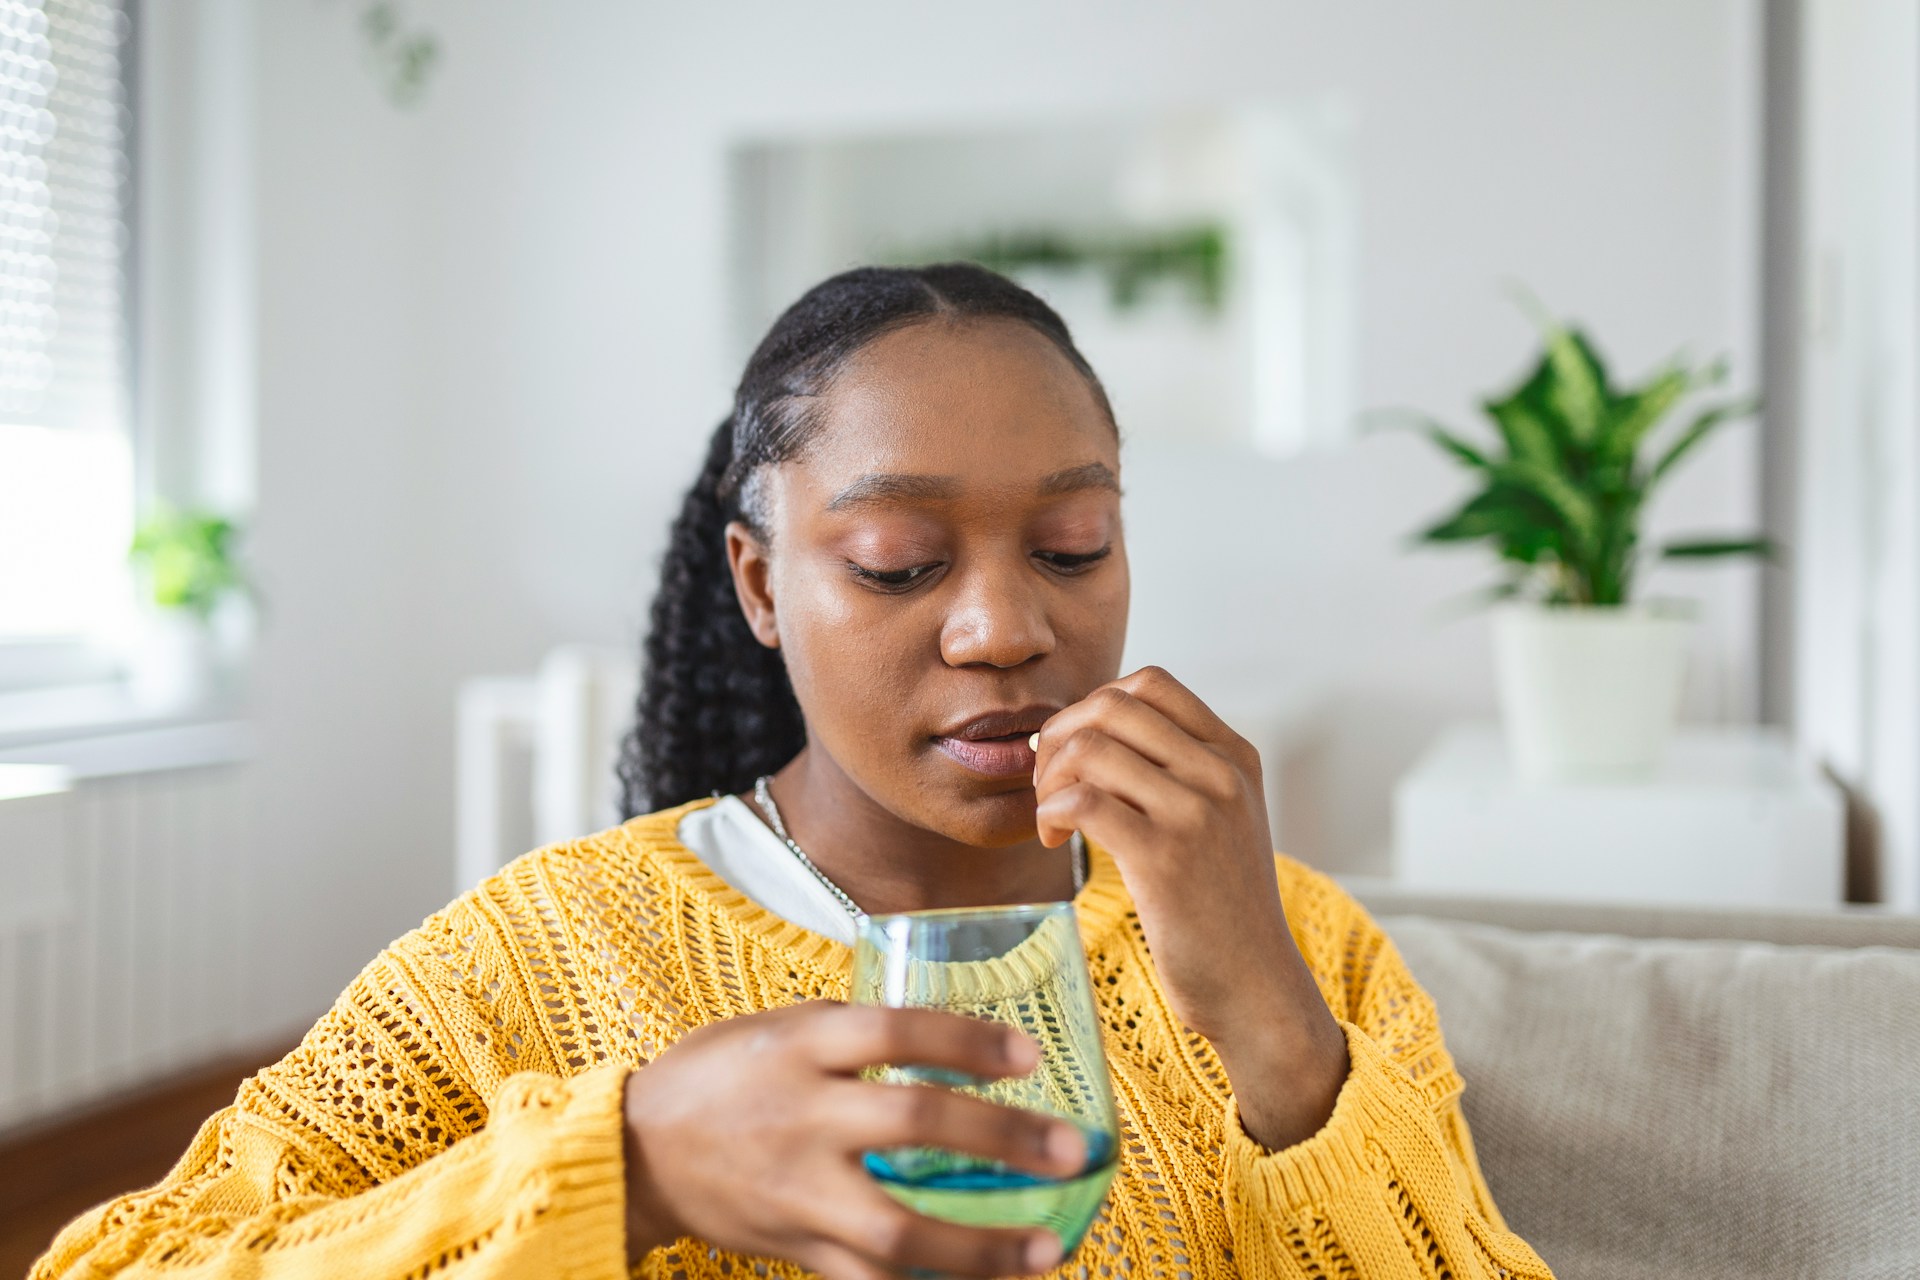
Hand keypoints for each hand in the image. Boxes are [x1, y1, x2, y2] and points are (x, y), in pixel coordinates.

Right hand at [622, 1001, 1087, 1277]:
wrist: (635, 1151)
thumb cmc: (719, 1076)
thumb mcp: (780, 1027)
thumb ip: (856, 1036)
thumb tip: (952, 1037)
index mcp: (801, 1045)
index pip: (896, 1031)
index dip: (966, 1042)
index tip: (1030, 1058)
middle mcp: (803, 1115)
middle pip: (912, 1124)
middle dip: (1001, 1140)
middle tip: (1073, 1151)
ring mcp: (798, 1190)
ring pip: (896, 1229)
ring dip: (981, 1247)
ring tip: (1049, 1250)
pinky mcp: (796, 1247)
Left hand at [1032, 666, 1347, 1148]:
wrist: (1257, 989)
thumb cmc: (1222, 912)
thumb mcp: (1222, 824)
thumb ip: (1179, 775)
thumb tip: (1090, 736)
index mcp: (1234, 757)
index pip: (1151, 683)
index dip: (1094, 708)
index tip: (1075, 754)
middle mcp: (1221, 774)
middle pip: (1113, 704)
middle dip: (1061, 736)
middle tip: (1049, 784)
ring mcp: (1196, 813)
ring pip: (1092, 747)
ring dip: (1050, 779)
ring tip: (1052, 819)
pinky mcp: (1165, 858)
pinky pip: (1084, 801)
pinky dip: (1052, 813)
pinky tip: (1057, 842)